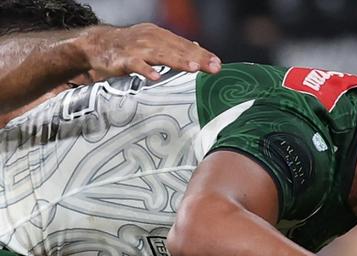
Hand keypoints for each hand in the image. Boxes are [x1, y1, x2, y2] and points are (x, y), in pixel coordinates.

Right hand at [75, 23, 220, 80]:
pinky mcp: (123, 59)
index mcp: (160, 36)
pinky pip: (136, 65)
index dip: (202, 55)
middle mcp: (151, 39)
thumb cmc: (129, 47)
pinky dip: (145, 70)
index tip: (218, 64)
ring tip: (192, 69)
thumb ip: (175, 49)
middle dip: (197, 58)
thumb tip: (197, 51)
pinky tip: (155, 77)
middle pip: (178, 49)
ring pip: (161, 55)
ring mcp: (137, 48)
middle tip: (213, 67)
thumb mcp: (154, 44)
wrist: (96, 44)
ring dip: (177, 61)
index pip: (186, 45)